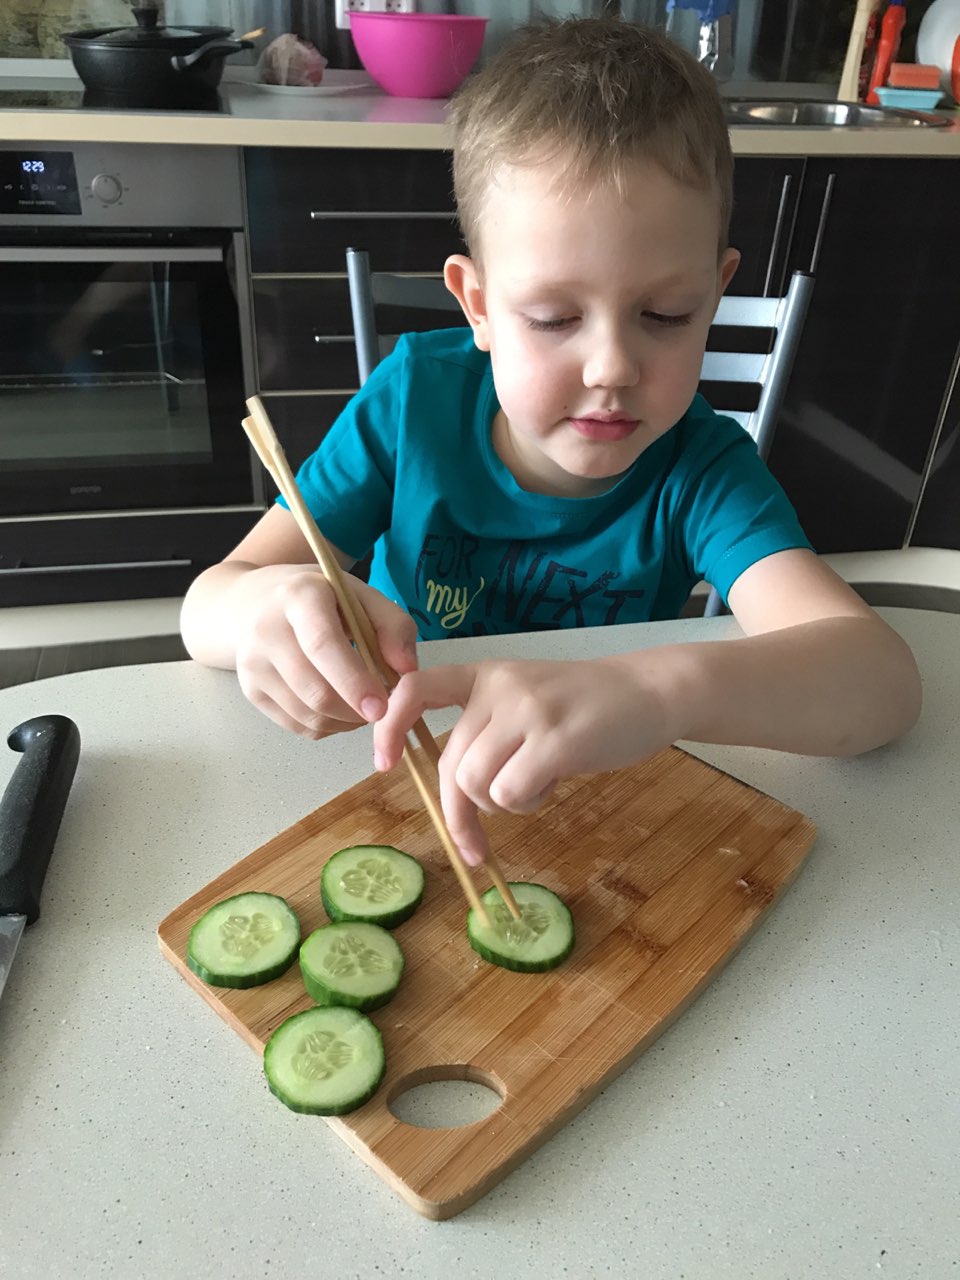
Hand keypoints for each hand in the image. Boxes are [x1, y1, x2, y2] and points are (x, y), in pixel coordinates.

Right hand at [232, 565, 418, 737]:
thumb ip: (393, 625)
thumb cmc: (319, 599)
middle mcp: (267, 631)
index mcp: (299, 598)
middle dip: (355, 711)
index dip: (353, 681)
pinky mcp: (251, 692)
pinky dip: (327, 726)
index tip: (381, 708)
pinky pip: (298, 725)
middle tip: (382, 708)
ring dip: (345, 721)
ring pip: (307, 715)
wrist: (253, 603)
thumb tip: (406, 669)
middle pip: (314, 690)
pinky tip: (339, 707)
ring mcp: (253, 665)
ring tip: (362, 705)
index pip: (322, 645)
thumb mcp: (360, 596)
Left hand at [373, 656, 673, 863]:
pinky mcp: (556, 740)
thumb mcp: (526, 700)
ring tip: (533, 788)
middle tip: (475, 846)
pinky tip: (551, 785)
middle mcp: (499, 688)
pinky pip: (510, 794)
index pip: (416, 689)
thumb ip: (487, 728)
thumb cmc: (585, 706)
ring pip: (476, 782)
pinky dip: (526, 804)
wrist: (650, 692)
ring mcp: (528, 712)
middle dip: (458, 813)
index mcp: (484, 675)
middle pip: (451, 764)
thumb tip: (449, 786)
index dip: (389, 727)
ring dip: (499, 805)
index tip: (383, 762)